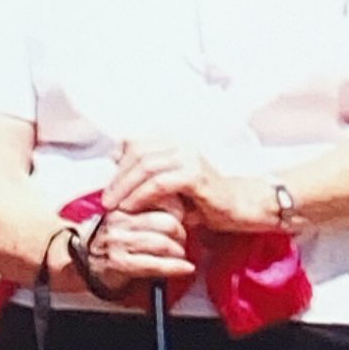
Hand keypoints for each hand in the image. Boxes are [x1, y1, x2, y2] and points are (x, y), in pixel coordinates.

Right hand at [79, 205, 194, 297]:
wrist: (79, 260)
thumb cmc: (106, 239)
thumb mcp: (125, 215)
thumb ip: (146, 205)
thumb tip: (178, 199)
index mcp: (122, 205)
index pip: (159, 199)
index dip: (178, 208)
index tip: (183, 215)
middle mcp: (120, 221)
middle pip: (167, 222)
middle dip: (181, 232)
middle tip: (182, 238)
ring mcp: (119, 242)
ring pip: (163, 243)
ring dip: (178, 250)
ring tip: (179, 253)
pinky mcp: (120, 262)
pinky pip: (155, 264)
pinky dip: (174, 267)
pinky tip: (184, 268)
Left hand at [107, 140, 280, 236]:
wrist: (242, 206)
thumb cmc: (206, 199)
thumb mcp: (172, 186)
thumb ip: (149, 178)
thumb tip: (116, 172)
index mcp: (173, 143)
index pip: (134, 143)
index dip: (118, 161)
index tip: (109, 183)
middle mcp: (180, 145)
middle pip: (137, 152)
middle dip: (117, 177)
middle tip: (106, 198)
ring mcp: (189, 157)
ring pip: (145, 166)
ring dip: (125, 187)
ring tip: (114, 204)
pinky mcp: (195, 175)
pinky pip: (160, 183)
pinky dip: (141, 195)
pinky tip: (132, 206)